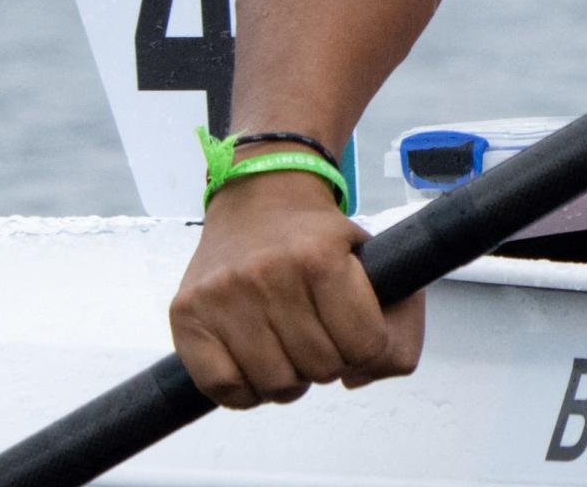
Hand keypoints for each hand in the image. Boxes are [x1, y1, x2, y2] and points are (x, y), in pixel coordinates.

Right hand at [169, 170, 423, 407]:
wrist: (258, 195)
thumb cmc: (317, 236)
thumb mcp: (371, 256)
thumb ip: (399, 318)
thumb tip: (362, 377)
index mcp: (321, 257)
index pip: (364, 346)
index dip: (366, 349)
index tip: (356, 334)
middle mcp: (269, 274)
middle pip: (321, 369)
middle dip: (328, 362)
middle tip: (318, 339)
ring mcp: (223, 295)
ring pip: (275, 384)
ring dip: (289, 380)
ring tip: (288, 351)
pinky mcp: (187, 314)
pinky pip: (223, 388)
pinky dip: (245, 391)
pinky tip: (255, 365)